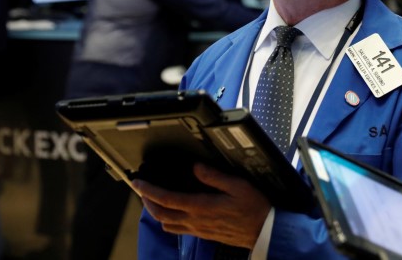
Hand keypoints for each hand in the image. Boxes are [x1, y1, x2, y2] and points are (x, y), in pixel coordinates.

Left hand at [133, 163, 270, 248]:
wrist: (263, 231)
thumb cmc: (253, 208)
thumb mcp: (237, 185)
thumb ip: (214, 176)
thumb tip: (196, 167)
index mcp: (201, 206)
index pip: (166, 199)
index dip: (148, 190)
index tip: (138, 183)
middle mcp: (195, 220)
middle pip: (160, 214)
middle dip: (146, 201)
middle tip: (142, 189)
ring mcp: (198, 229)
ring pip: (166, 224)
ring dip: (156, 211)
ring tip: (155, 199)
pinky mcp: (202, 234)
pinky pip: (177, 230)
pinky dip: (168, 219)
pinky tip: (174, 211)